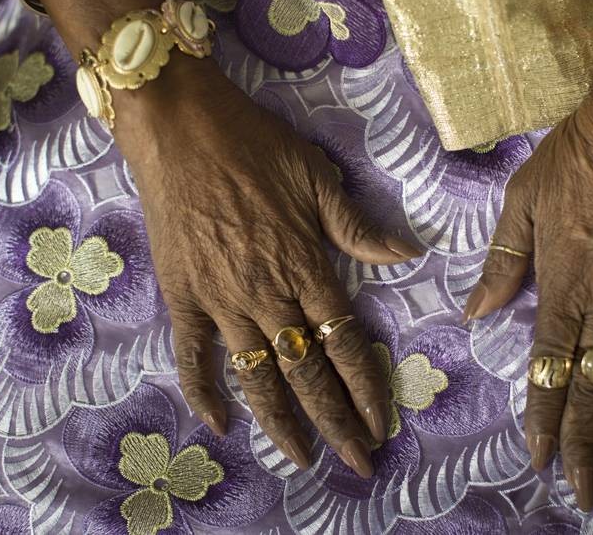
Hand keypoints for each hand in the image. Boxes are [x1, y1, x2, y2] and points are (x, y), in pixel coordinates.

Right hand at [114, 56, 423, 476]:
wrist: (182, 128)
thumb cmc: (256, 146)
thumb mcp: (318, 179)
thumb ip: (359, 227)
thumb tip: (409, 253)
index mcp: (307, 267)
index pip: (345, 344)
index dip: (366, 389)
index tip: (382, 425)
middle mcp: (267, 295)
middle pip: (307, 374)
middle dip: (337, 423)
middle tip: (358, 463)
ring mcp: (221, 300)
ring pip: (257, 377)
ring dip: (282, 423)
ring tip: (301, 459)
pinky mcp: (182, 296)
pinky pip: (192, 356)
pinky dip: (203, 393)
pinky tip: (220, 427)